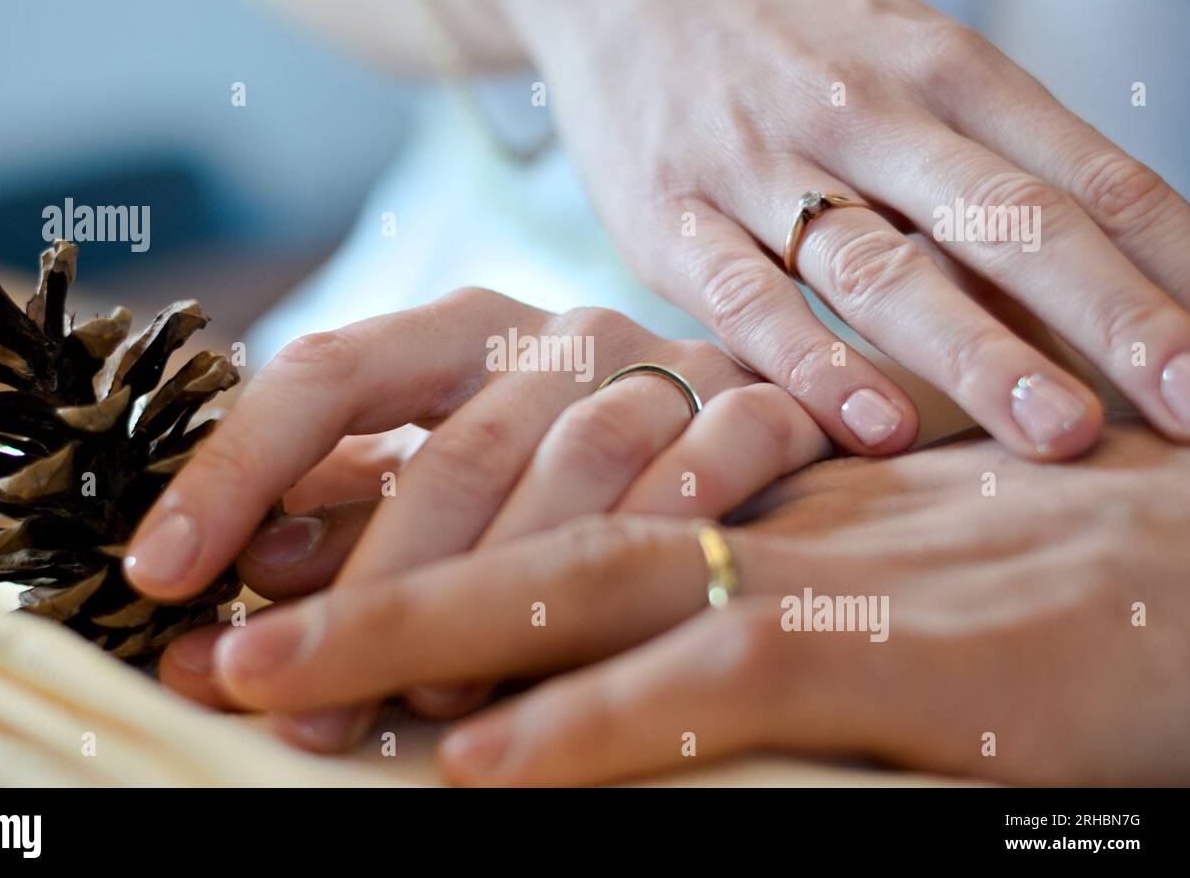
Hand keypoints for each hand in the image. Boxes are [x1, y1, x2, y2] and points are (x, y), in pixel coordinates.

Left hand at [125, 288, 828, 724]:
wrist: (786, 430)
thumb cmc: (602, 461)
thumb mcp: (477, 469)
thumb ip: (371, 513)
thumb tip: (245, 579)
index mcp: (470, 334)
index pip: (330, 375)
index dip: (236, 468)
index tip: (157, 573)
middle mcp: (564, 335)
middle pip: (450, 453)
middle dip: (369, 587)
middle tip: (292, 700)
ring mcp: (671, 366)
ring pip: (574, 478)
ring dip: (499, 594)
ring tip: (434, 710)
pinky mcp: (771, 408)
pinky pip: (713, 471)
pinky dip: (659, 541)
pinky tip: (618, 624)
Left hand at [166, 420, 1189, 785]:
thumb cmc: (1038, 586)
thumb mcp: (856, 579)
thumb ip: (716, 607)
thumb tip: (565, 668)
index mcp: (732, 490)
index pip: (531, 491)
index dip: (391, 527)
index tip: (268, 577)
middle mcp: (751, 506)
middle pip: (520, 526)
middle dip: (354, 582)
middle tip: (212, 638)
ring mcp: (819, 566)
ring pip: (584, 582)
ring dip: (419, 636)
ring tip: (273, 680)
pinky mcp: (901, 648)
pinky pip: (716, 673)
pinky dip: (593, 719)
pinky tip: (479, 760)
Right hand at [436, 0, 1189, 458]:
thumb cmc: (786, 31)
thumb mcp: (901, 64)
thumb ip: (977, 180)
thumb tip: (1083, 304)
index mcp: (947, 71)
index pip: (1089, 176)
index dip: (1173, 269)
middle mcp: (867, 111)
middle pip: (1010, 221)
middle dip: (1112, 320)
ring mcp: (763, 162)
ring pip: (885, 265)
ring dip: (979, 353)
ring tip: (1058, 432)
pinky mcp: (667, 213)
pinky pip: (748, 297)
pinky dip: (814, 360)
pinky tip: (874, 424)